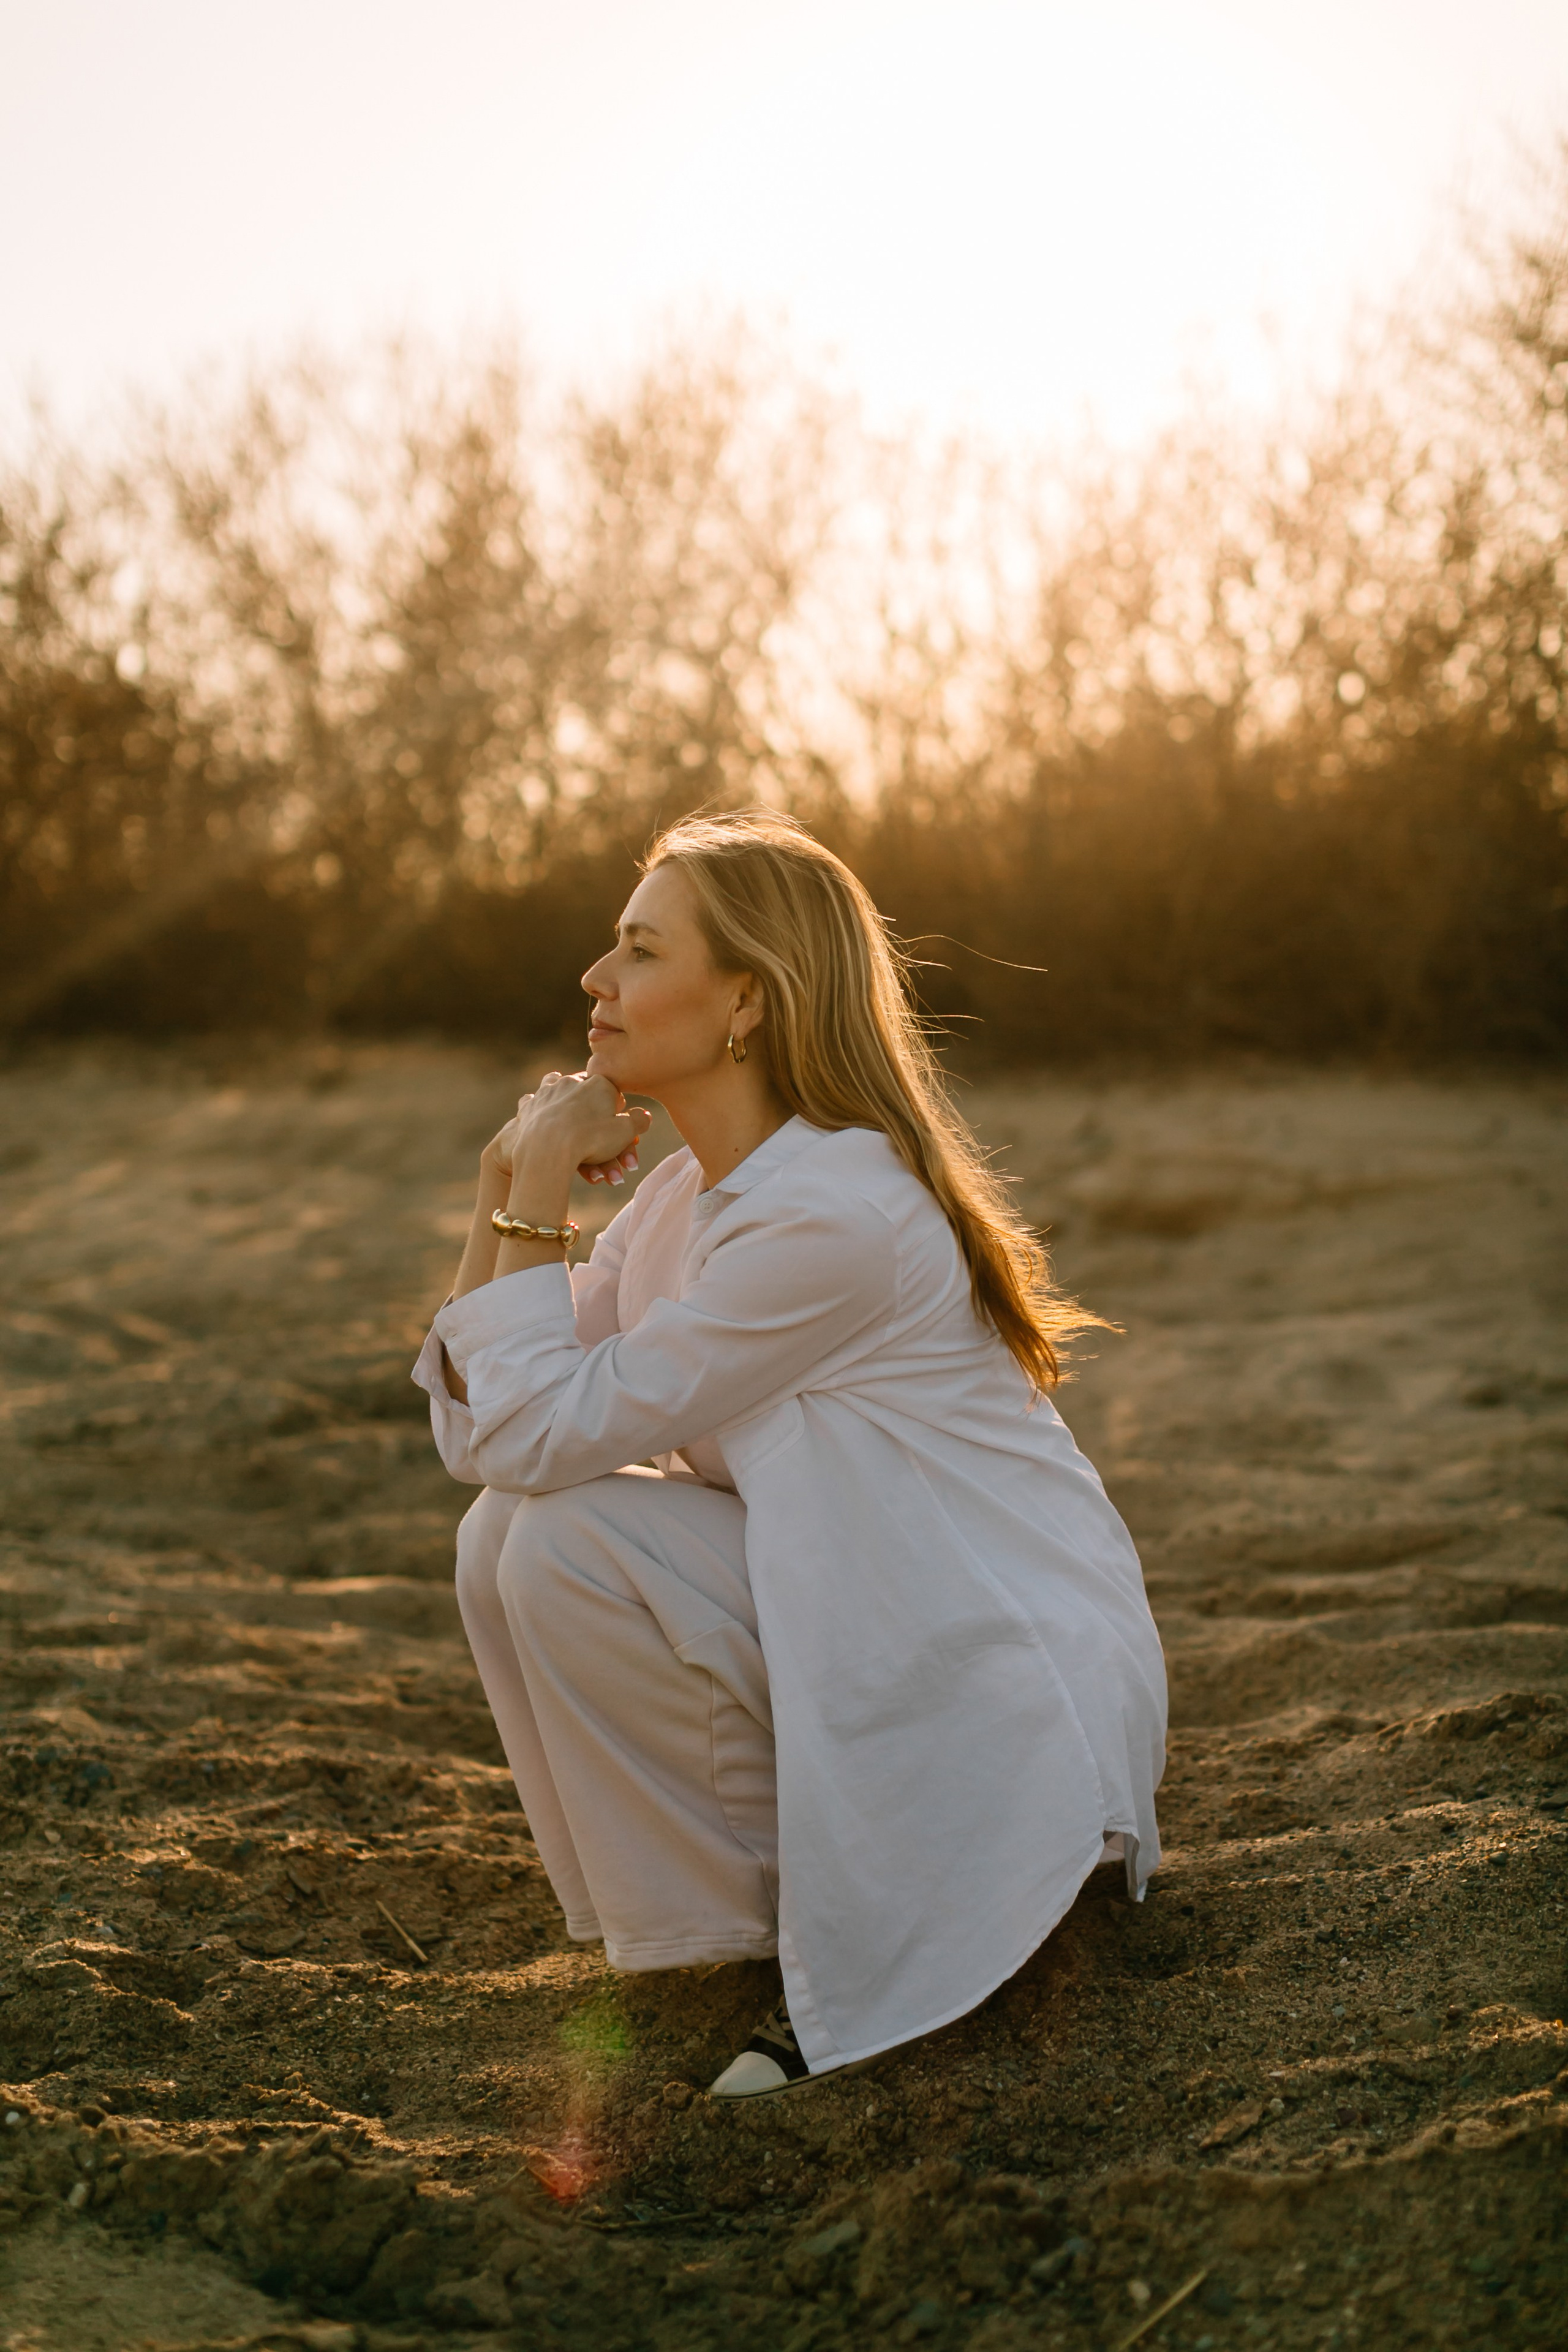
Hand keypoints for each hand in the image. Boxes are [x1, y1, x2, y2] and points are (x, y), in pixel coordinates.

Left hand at [484, 1071, 651, 1190]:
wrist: (548, 1150)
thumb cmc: (592, 1139)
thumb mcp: (626, 1132)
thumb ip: (639, 1121)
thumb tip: (645, 1115)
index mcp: (597, 1083)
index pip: (611, 1089)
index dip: (616, 1105)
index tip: (616, 1120)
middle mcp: (570, 1082)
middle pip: (584, 1088)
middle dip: (590, 1103)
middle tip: (593, 1123)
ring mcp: (546, 1093)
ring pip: (555, 1087)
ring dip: (561, 1098)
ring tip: (565, 1115)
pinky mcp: (528, 1108)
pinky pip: (532, 1103)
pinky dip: (536, 1109)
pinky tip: (539, 1117)